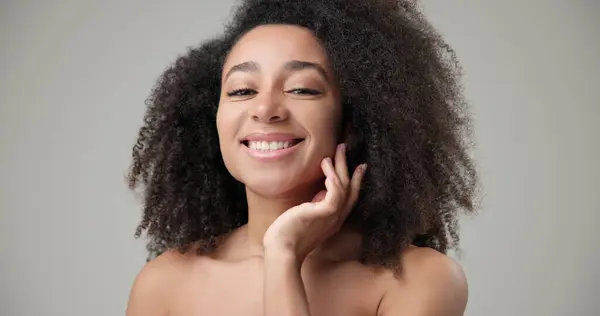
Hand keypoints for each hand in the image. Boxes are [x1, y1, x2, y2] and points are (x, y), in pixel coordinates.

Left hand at [263, 143, 366, 261]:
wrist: (282, 251)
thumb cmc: (286, 238)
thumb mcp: (304, 220)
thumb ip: (312, 209)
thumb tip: (316, 196)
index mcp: (332, 221)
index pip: (349, 199)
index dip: (355, 182)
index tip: (358, 167)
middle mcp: (336, 218)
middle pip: (351, 189)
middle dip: (349, 167)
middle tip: (345, 148)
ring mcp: (332, 215)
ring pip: (345, 185)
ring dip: (341, 165)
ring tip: (338, 148)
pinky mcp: (324, 211)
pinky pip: (336, 189)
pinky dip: (332, 174)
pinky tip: (325, 163)